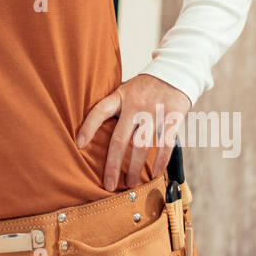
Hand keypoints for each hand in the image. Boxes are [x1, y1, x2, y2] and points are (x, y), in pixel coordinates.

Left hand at [75, 74, 191, 192]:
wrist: (176, 71)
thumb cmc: (146, 86)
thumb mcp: (126, 89)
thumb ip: (115, 106)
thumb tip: (92, 131)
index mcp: (121, 96)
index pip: (99, 111)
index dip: (87, 128)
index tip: (78, 145)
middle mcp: (136, 104)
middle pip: (120, 139)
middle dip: (112, 165)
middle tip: (108, 184)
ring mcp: (155, 111)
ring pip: (141, 145)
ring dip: (135, 168)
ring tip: (130, 184)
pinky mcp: (173, 117)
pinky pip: (166, 144)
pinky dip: (160, 161)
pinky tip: (154, 173)